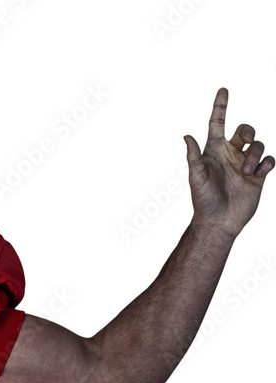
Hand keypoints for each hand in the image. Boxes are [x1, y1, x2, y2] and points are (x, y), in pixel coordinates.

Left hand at [183, 87, 273, 237]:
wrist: (219, 221)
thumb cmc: (203, 201)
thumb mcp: (196, 178)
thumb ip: (193, 157)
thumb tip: (186, 136)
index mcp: (213, 151)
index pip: (217, 123)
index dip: (220, 106)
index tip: (223, 89)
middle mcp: (230, 154)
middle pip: (245, 130)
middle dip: (249, 130)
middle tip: (245, 141)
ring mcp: (244, 164)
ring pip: (258, 145)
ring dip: (254, 155)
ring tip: (246, 172)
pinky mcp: (257, 175)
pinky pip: (269, 160)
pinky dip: (266, 164)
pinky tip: (256, 176)